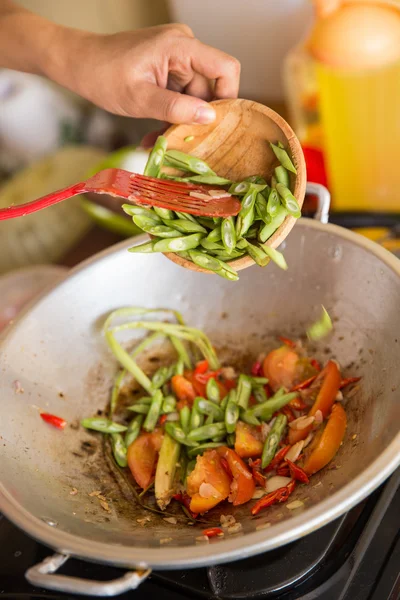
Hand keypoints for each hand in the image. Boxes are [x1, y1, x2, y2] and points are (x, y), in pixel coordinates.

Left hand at [48, 24, 240, 124]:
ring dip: (180, 122)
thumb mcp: (140, 99)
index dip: (228, 97)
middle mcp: (184, 47)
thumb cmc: (102, 75)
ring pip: (195, 97)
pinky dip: (171, 115)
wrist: (78, 64)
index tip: (216, 125)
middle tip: (181, 144)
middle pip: (210, 88)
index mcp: (180, 45)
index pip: (226, 68)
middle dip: (196, 118)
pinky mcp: (169, 70)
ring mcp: (177, 59)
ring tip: (159, 141)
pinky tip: (155, 133)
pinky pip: (181, 97)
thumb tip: (209, 118)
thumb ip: (176, 108)